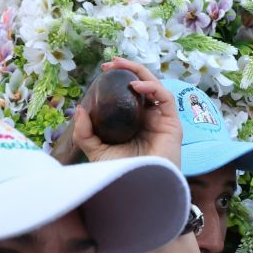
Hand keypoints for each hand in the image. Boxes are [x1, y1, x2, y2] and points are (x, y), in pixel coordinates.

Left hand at [64, 58, 182, 167]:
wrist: (138, 189)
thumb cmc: (120, 173)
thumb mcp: (96, 151)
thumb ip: (85, 132)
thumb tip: (80, 109)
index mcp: (133, 122)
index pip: (129, 93)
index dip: (118, 79)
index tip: (103, 71)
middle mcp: (148, 118)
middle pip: (142, 86)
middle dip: (128, 69)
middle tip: (110, 63)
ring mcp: (161, 120)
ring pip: (155, 87)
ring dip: (139, 72)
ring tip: (121, 66)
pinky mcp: (172, 123)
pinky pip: (165, 98)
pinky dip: (152, 87)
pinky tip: (136, 86)